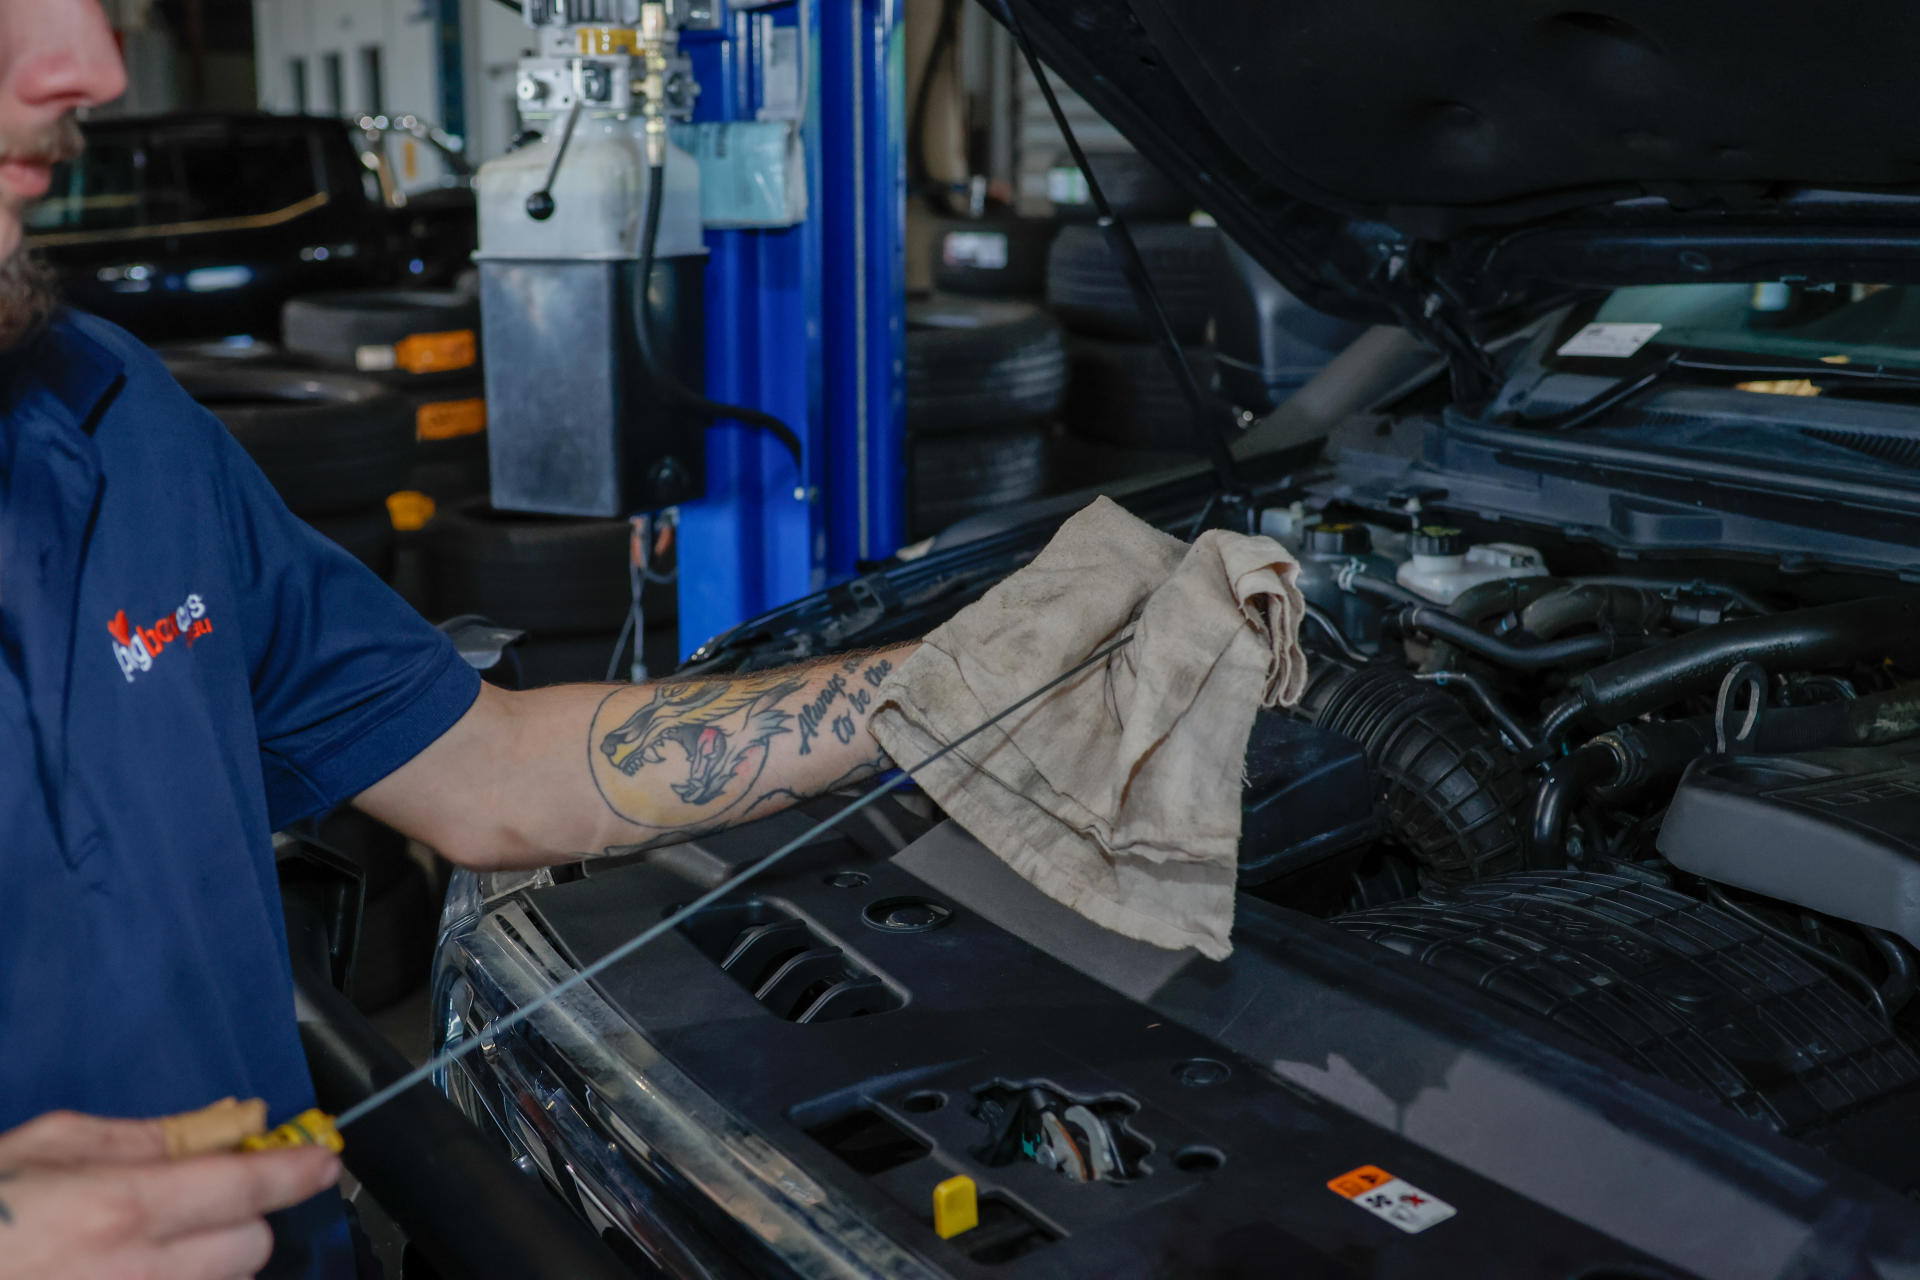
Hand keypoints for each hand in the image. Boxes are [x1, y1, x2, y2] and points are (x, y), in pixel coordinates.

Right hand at [0, 1110, 340, 1279]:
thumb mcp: (44, 1146)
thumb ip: (142, 1137)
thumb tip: (221, 1126)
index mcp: (118, 1208)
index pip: (247, 1188)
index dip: (297, 1172)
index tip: (324, 1161)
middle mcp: (134, 1275)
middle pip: (249, 1250)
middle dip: (241, 1221)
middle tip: (199, 1205)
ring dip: (206, 1266)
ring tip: (150, 1248)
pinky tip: (126, 1271)